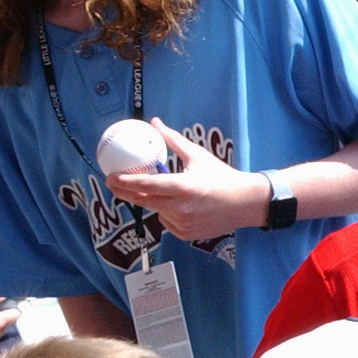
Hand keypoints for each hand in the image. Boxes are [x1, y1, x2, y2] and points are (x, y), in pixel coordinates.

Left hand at [105, 119, 271, 241]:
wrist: (246, 203)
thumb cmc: (224, 178)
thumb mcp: (198, 156)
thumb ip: (173, 141)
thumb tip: (155, 123)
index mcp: (184, 187)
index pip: (146, 185)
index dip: (125, 182)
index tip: (111, 176)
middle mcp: (181, 208)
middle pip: (142, 201)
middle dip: (125, 192)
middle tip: (114, 183)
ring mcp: (183, 223)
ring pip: (156, 211)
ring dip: (154, 201)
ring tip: (169, 193)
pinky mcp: (187, 234)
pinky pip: (167, 222)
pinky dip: (168, 214)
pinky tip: (182, 207)